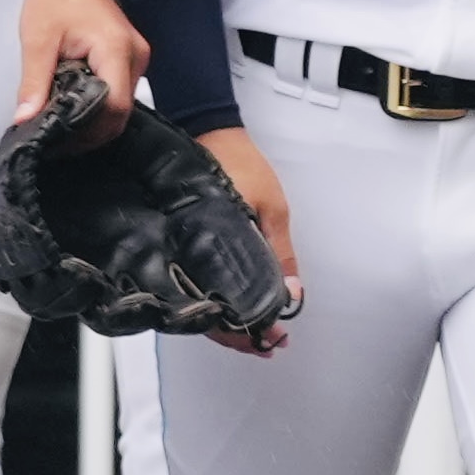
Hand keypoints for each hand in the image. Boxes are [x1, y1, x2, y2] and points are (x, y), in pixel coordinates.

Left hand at [10, 0, 143, 127]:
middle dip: (90, 131)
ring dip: (94, 119)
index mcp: (115, 49)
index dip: (89, 131)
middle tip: (57, 137)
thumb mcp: (38, 41)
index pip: (114, 108)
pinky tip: (74, 105)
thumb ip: (33, 84)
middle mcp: (135, 55)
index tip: (61, 139)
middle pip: (121, 112)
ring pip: (121, 106)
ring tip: (62, 121)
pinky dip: (98, 105)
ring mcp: (136, 57)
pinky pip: (119, 92)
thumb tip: (25, 119)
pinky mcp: (129, 59)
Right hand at [190, 125, 300, 356]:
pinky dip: (218, 300)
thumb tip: (292, 293)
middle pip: (208, 314)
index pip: (223, 308)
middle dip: (239, 335)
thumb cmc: (234, 160)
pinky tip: (234, 307)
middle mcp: (188, 254)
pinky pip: (198, 282)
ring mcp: (183, 251)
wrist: (207, 129)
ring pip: (200, 302)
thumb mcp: (272, 208)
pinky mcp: (184, 244)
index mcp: (208, 248)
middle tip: (267, 345)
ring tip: (257, 336)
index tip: (271, 339)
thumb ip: (280, 254)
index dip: (248, 330)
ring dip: (228, 322)